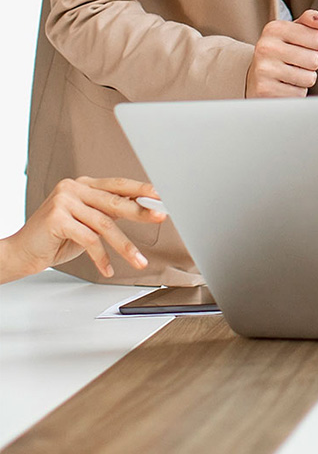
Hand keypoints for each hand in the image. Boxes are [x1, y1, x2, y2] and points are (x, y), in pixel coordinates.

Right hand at [0, 177, 164, 281]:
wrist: (21, 252)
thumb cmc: (55, 238)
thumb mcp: (86, 223)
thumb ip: (107, 215)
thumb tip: (140, 211)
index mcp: (83, 184)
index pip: (118, 185)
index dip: (140, 190)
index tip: (160, 196)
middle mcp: (74, 188)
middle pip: (114, 201)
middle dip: (140, 212)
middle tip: (160, 217)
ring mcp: (64, 201)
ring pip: (104, 224)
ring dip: (124, 246)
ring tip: (138, 260)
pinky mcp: (57, 218)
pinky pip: (89, 239)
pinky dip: (101, 258)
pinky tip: (107, 269)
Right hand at [245, 10, 317, 97]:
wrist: (254, 77)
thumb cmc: (279, 52)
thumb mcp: (291, 32)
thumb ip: (309, 21)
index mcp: (274, 29)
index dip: (317, 46)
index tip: (304, 47)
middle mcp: (266, 47)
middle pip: (315, 59)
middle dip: (311, 64)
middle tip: (296, 63)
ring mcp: (264, 70)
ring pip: (309, 78)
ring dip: (304, 79)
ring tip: (289, 74)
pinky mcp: (265, 91)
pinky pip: (299, 94)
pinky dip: (296, 92)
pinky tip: (284, 85)